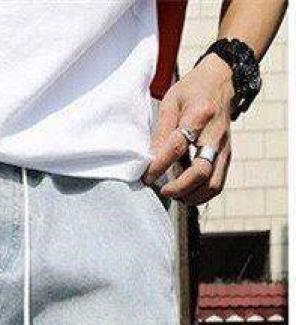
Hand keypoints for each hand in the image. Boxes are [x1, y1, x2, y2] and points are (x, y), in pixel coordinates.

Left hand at [144, 53, 234, 204]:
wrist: (223, 80)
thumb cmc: (193, 91)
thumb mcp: (171, 103)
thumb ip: (161, 133)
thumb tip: (148, 162)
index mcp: (200, 115)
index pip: (177, 146)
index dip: (159, 166)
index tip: (146, 177)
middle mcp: (216, 134)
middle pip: (201, 172)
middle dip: (178, 188)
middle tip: (162, 189)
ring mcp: (224, 147)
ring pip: (212, 184)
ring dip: (190, 196)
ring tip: (173, 193)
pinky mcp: (227, 156)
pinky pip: (217, 184)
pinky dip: (200, 194)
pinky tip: (185, 192)